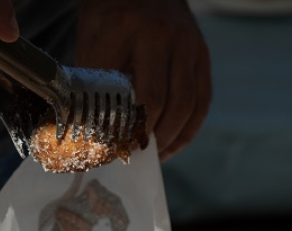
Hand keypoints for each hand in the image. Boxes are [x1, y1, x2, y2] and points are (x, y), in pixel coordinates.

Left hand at [76, 0, 211, 160]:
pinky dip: (189, 129)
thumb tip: (89, 131)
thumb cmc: (111, 16)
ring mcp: (187, 44)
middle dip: (144, 137)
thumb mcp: (91, 38)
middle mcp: (161, 34)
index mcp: (125, 28)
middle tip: (131, 154)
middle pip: (158, 102)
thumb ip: (91, 80)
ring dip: (169, 138)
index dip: (116, 128)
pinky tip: (172, 144)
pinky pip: (202, 101)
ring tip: (153, 154)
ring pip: (186, 105)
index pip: (122, 93)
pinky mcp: (202, 54)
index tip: (107, 150)